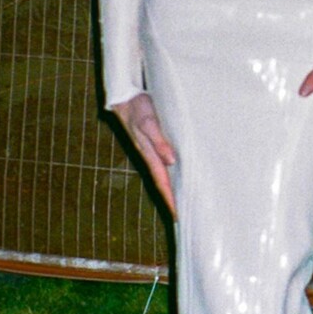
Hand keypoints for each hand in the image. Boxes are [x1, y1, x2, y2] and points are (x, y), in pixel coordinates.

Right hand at [112, 91, 176, 215]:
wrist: (126, 96)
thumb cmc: (137, 107)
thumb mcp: (148, 122)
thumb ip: (159, 140)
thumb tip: (171, 160)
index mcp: (150, 154)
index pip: (163, 183)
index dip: (171, 200)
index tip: (178, 216)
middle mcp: (152, 156)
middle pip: (166, 183)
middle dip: (174, 200)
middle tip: (186, 216)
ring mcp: (154, 150)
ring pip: (167, 175)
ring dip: (176, 188)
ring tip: (187, 202)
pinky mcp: (157, 142)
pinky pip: (168, 162)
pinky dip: (176, 172)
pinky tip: (183, 175)